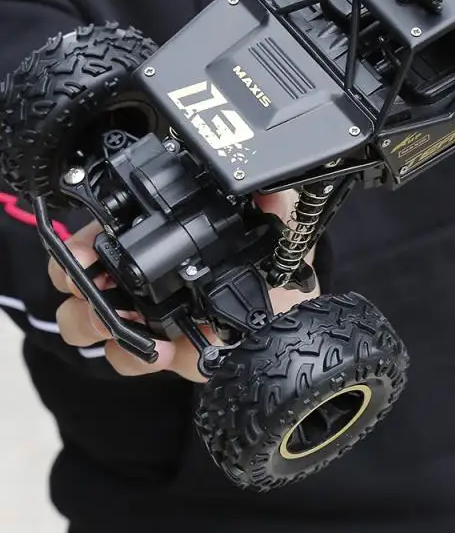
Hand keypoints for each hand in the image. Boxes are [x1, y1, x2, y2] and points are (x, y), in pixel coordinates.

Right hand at [49, 190, 318, 381]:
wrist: (292, 319)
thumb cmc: (276, 268)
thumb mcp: (277, 230)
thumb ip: (272, 204)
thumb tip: (267, 188)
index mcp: (163, 240)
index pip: (105, 229)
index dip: (84, 235)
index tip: (86, 245)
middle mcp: (142, 275)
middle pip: (75, 272)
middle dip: (71, 274)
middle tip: (86, 278)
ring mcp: (145, 315)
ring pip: (82, 319)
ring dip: (88, 319)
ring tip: (114, 319)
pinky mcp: (160, 352)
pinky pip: (124, 357)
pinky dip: (132, 354)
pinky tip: (162, 350)